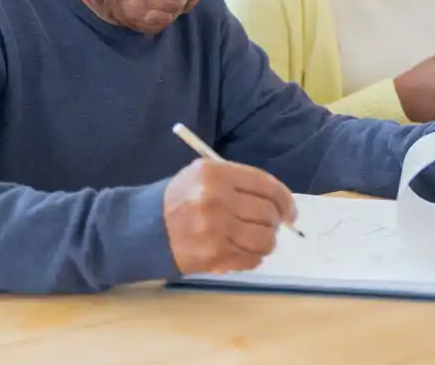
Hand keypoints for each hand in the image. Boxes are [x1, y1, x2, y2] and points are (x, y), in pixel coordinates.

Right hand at [163, 158, 295, 274]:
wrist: (145, 229)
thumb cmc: (179, 198)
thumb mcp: (202, 175)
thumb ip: (240, 183)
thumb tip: (279, 203)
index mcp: (216, 175)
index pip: (266, 186)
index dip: (285, 200)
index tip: (289, 211)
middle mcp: (217, 200)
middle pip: (268, 214)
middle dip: (274, 222)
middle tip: (269, 226)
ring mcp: (216, 230)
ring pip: (265, 239)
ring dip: (267, 241)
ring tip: (257, 239)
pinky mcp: (214, 256)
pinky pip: (252, 259)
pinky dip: (254, 256)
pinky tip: (242, 250)